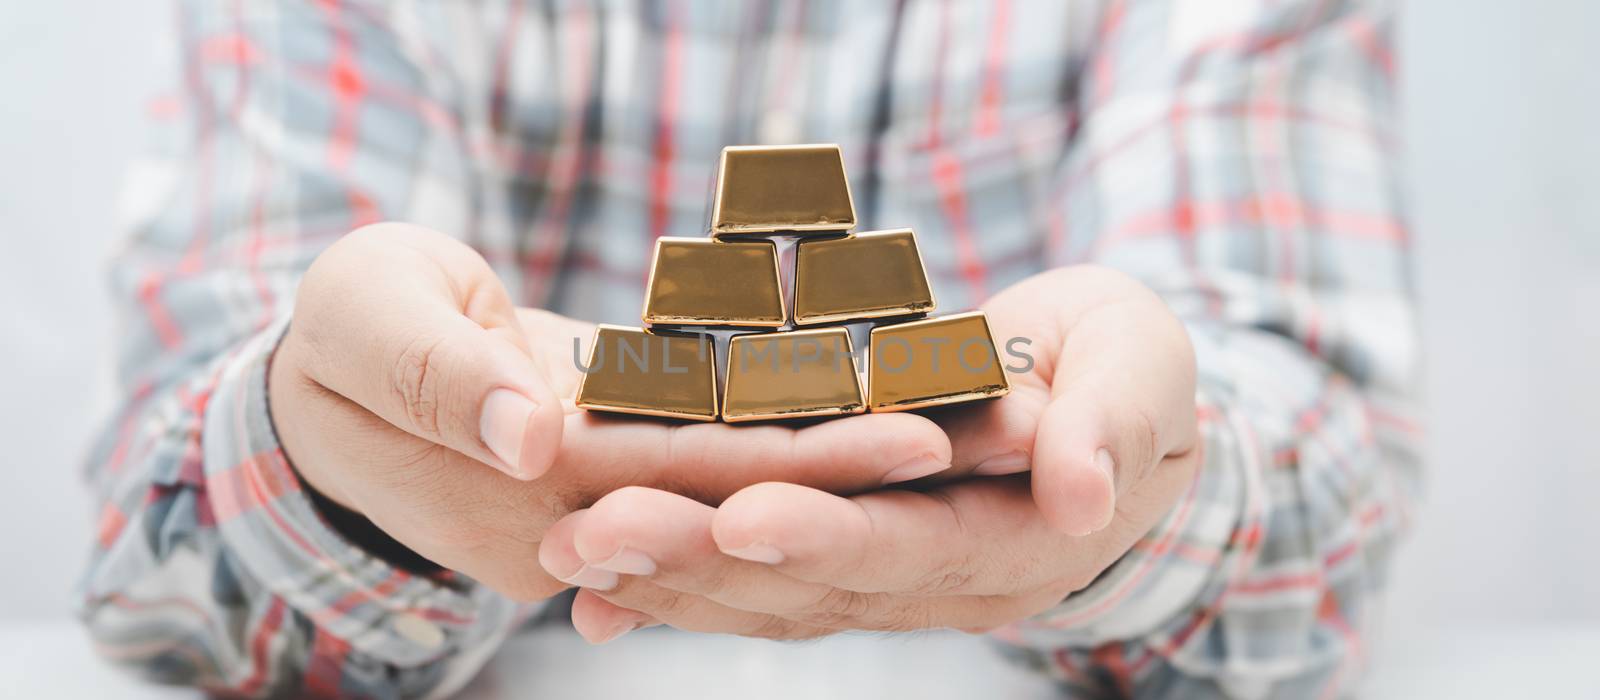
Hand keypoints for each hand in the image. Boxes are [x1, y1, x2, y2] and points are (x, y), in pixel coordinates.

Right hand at [269, 223, 955, 600]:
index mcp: (532, 491)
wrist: (329, 369)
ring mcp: (611, 492)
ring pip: (751, 477)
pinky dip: (804, 424)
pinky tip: (884, 395)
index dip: (808, 467)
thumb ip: (443, 377)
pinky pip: (726, 444)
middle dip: (870, 469)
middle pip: (750, 493)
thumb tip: (535, 436)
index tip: (917, 437)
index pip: (694, 485)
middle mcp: (589, 511)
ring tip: (970, 417)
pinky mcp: (625, 453)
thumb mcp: (363, 322)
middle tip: (994, 430)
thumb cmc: (331, 335)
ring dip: (855, 453)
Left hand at [535, 266, 1201, 639]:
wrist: (1101, 395)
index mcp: (1015, 542)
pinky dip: (673, 580)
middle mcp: (936, 581)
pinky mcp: (840, 550)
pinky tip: (591, 581)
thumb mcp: (1144, 373)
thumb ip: (1116, 426)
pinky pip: (751, 576)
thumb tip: (1081, 488)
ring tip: (567, 546)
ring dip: (663, 572)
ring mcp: (882, 575)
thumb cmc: (1130, 369)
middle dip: (698, 559)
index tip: (743, 513)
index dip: (829, 535)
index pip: (910, 549)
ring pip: (763, 590)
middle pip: (809, 583)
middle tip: (594, 533)